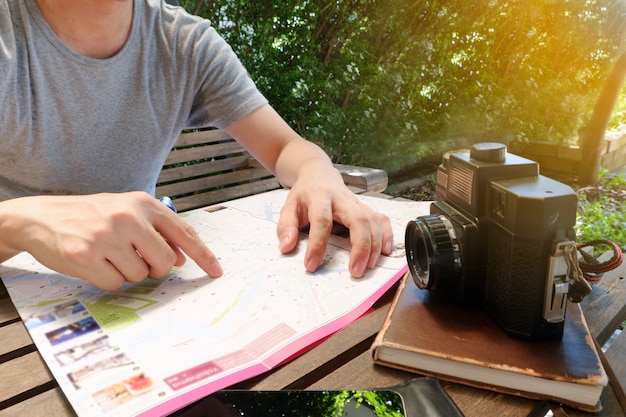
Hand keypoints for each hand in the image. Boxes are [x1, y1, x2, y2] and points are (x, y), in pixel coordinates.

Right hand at [0, 192, 221, 289]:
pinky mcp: (87, 256)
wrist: (42, 216)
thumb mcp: (127, 212)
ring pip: (140, 275)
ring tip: (109, 255)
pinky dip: (108, 280)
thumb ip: (157, 231)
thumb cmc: (91, 215)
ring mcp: (107, 237)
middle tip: (137, 259)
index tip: (216, 271)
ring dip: (127, 272)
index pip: (184, 233)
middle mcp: (128, 218)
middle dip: (155, 268)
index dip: (203, 255)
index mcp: (143, 204)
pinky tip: (95, 263)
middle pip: (165, 261)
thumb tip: (182, 258)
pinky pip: (115, 284)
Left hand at [276, 169, 392, 277]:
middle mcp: (342, 198)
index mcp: (319, 197)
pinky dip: (388, 236)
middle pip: (358, 219)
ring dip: (375, 245)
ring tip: (368, 267)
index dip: (317, 244)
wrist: (319, 174)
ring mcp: (357, 202)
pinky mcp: (366, 207)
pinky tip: (385, 252)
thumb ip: (286, 227)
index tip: (311, 265)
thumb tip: (286, 248)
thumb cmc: (304, 195)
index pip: (321, 221)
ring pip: (373, 221)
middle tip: (356, 271)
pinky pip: (382, 220)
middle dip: (360, 247)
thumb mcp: (288, 207)